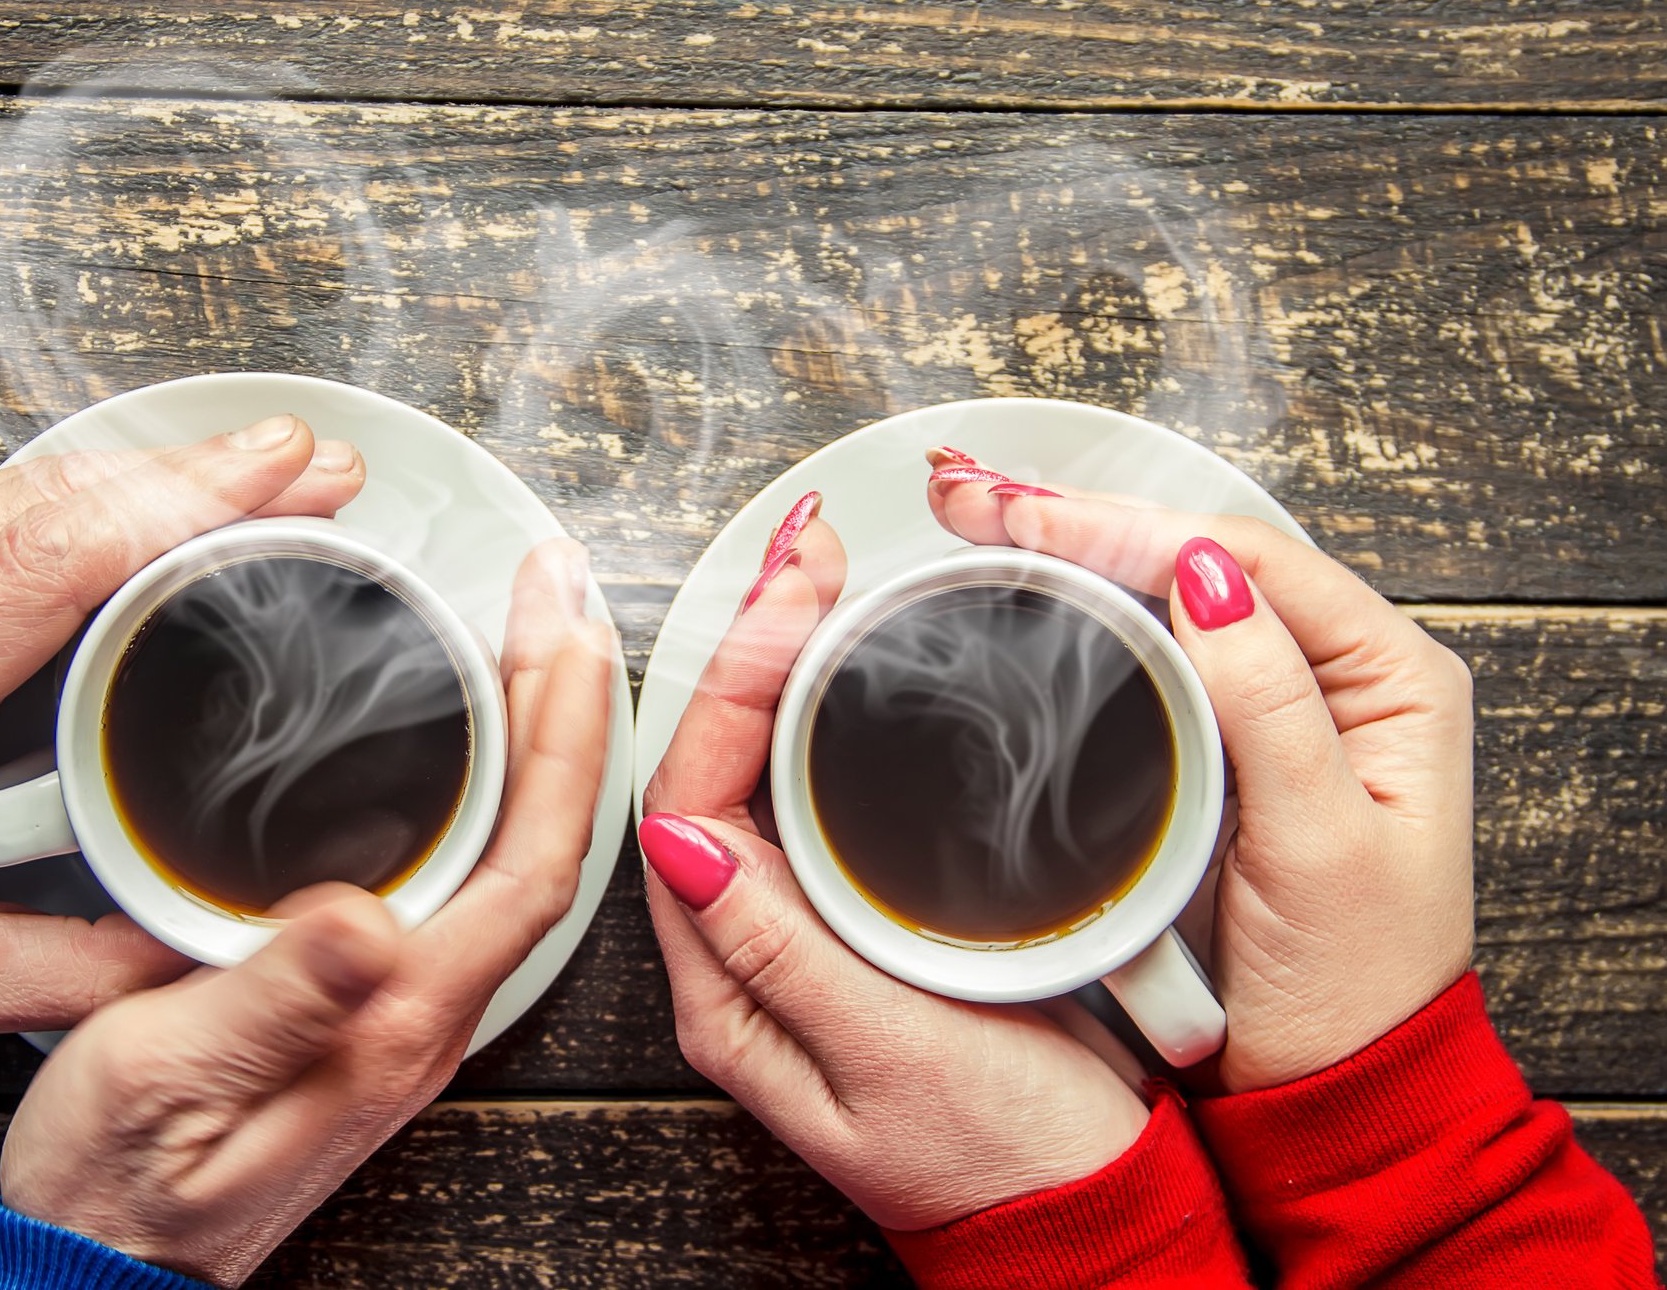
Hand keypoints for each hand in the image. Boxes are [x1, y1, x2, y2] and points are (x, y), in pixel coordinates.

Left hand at [0, 415, 366, 1036]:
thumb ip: (73, 970)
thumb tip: (204, 949)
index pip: (61, 548)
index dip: (189, 495)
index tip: (289, 471)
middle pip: (69, 490)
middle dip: (213, 468)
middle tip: (322, 468)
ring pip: (35, 478)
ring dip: (158, 473)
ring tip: (265, 479)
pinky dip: (90, 491)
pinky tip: (154, 503)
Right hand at [0, 540, 612, 1283]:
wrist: (103, 1267)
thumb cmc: (124, 1187)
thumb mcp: (166, 1077)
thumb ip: (272, 1001)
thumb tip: (364, 913)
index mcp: (396, 1020)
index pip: (529, 859)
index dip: (562, 737)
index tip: (562, 628)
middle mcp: (422, 1013)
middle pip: (537, 840)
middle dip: (563, 707)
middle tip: (553, 595)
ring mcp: (400, 1012)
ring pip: (505, 853)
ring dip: (530, 740)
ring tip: (525, 641)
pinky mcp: (365, 1008)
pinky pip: (458, 875)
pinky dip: (479, 788)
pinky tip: (456, 748)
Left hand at [641, 492, 1150, 1231]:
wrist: (1088, 1229)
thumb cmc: (1003, 1167)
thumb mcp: (894, 1061)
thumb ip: (787, 953)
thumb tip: (680, 839)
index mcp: (731, 990)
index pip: (690, 796)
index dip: (730, 679)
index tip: (789, 586)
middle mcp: (746, 956)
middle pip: (714, 767)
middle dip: (749, 643)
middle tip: (807, 546)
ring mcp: (801, 938)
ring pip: (761, 773)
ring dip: (784, 665)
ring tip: (822, 574)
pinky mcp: (859, 928)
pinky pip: (816, 800)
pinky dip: (829, 717)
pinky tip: (855, 664)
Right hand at [927, 451, 1474, 1090]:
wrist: (1323, 1090)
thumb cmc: (1350, 985)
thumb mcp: (1318, 845)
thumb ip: (1269, 705)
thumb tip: (1207, 580)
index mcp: (1391, 681)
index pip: (1247, 563)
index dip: (1130, 529)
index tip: (1032, 519)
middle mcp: (1336, 678)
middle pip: (1197, 560)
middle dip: (1083, 519)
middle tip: (977, 497)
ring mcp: (1271, 710)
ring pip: (1163, 598)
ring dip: (1070, 554)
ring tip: (981, 518)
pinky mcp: (1215, 751)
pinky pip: (1146, 659)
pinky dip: (1079, 617)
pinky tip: (1022, 589)